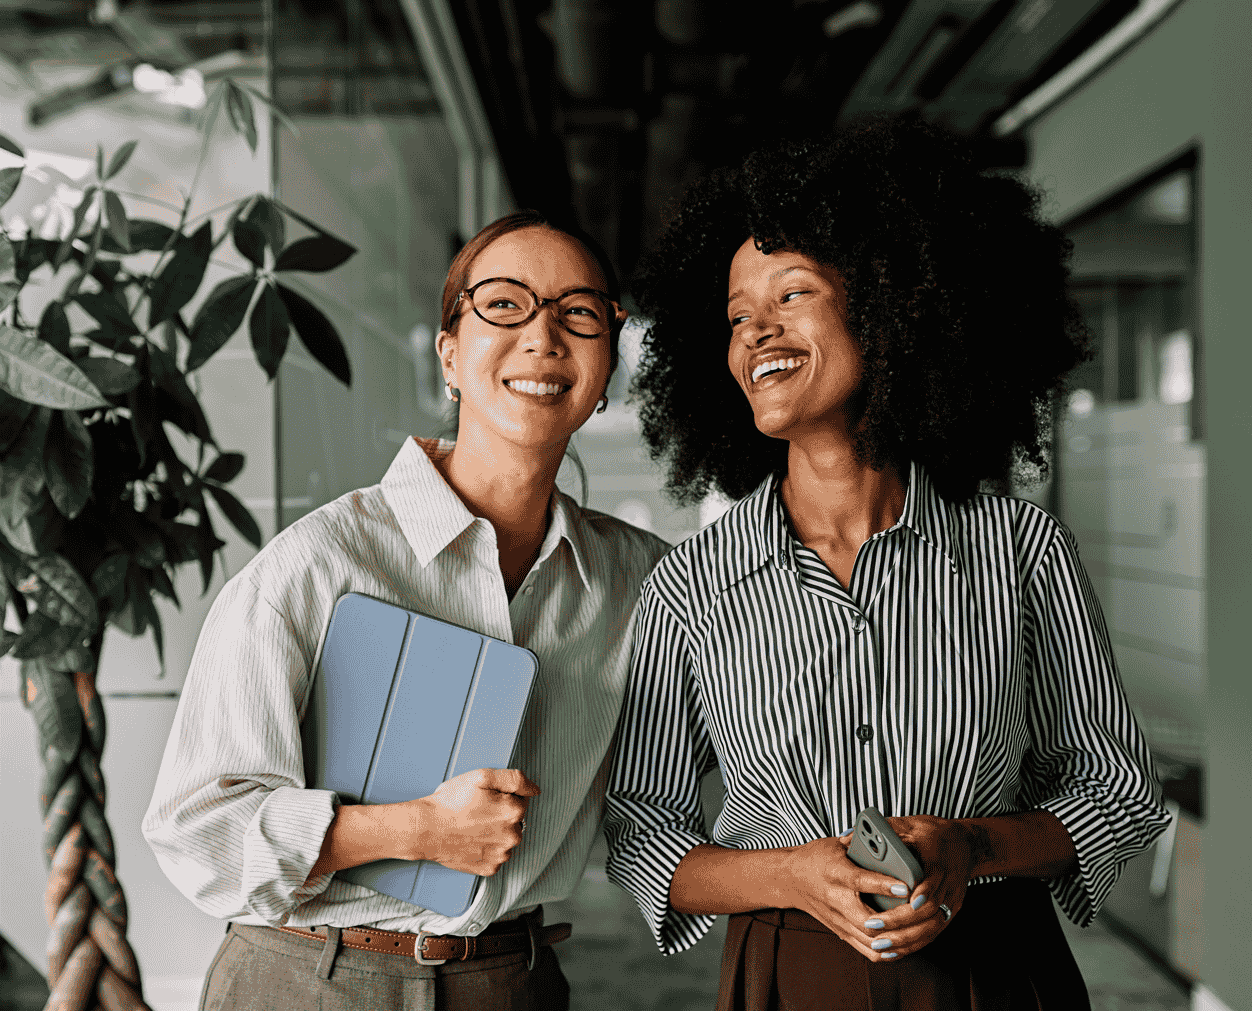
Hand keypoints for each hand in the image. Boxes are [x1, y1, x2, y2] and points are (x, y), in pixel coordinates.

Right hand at [407, 768, 539, 875]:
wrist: (426, 829)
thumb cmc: (451, 802)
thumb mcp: (481, 776)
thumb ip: (514, 779)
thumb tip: (534, 789)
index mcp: (514, 812)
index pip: (521, 800)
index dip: (502, 796)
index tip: (485, 798)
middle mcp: (512, 837)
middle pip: (515, 821)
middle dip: (500, 814)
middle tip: (477, 811)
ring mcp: (501, 855)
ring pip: (506, 839)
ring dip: (495, 832)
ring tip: (472, 826)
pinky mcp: (489, 868)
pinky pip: (496, 856)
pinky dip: (487, 849)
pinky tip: (472, 840)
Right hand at [779, 835, 923, 962]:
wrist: (791, 879)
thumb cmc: (816, 858)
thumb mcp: (835, 843)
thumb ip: (861, 843)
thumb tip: (888, 839)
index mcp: (835, 873)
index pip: (861, 881)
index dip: (884, 885)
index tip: (905, 886)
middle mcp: (836, 900)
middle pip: (867, 921)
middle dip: (894, 920)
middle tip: (916, 912)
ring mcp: (838, 920)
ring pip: (869, 940)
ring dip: (894, 938)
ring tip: (913, 929)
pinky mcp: (841, 932)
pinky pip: (867, 950)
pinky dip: (886, 950)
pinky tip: (900, 942)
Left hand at [851, 816, 977, 959]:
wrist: (965, 845)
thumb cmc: (931, 833)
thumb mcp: (908, 825)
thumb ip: (880, 831)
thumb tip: (846, 837)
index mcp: (939, 860)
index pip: (935, 879)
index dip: (924, 892)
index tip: (908, 902)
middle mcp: (949, 884)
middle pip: (930, 910)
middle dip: (901, 921)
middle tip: (874, 925)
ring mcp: (952, 901)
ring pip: (932, 927)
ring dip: (906, 938)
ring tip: (879, 944)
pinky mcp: (949, 912)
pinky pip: (933, 933)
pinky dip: (914, 943)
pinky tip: (894, 950)